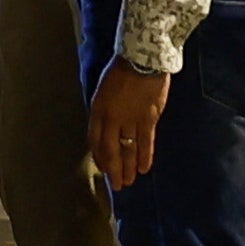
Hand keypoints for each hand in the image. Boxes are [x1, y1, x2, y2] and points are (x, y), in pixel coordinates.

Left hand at [86, 62, 170, 186]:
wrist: (143, 59)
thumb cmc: (120, 72)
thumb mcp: (103, 91)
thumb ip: (103, 111)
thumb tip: (105, 130)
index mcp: (98, 109)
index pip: (95, 139)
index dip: (99, 156)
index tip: (103, 168)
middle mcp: (112, 117)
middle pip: (111, 149)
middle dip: (113, 169)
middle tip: (116, 185)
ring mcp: (131, 119)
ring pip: (128, 149)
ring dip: (128, 168)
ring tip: (128, 182)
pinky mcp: (149, 119)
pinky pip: (146, 142)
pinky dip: (145, 157)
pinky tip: (143, 168)